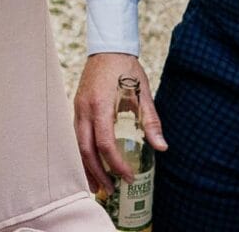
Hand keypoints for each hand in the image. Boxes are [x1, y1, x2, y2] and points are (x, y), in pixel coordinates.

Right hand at [72, 53, 165, 195]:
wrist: (107, 47)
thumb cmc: (126, 68)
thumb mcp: (143, 92)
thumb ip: (150, 121)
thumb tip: (162, 147)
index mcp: (101, 105)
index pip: (105, 143)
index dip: (116, 163)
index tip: (127, 176)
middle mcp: (84, 109)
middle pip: (85, 149)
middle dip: (97, 173)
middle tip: (110, 190)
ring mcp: (77, 108)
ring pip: (76, 145)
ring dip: (86, 167)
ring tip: (97, 185)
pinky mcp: (76, 107)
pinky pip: (76, 136)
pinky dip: (82, 153)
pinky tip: (90, 164)